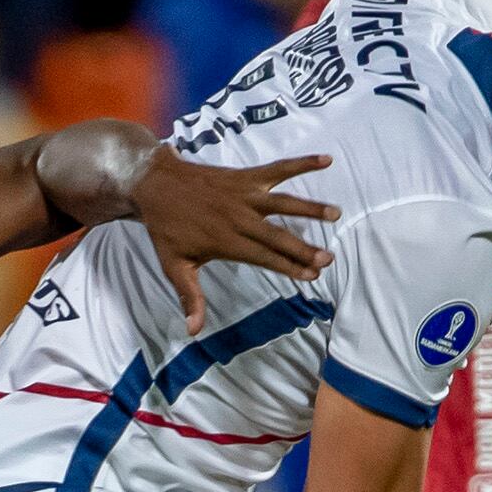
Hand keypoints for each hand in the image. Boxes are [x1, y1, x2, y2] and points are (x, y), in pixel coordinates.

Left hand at [131, 148, 339, 336]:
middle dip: (304, 248)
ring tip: (335, 214)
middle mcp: (240, 218)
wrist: (155, 184)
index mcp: (227, 241)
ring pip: (284, 202)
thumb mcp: (174, 266)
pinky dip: (302, 163)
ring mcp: (244, 194)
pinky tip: (326, 160)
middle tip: (328, 258)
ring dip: (311, 208)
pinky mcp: (246, 176)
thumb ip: (189, 297)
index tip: (311, 276)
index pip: (265, 258)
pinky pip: (278, 168)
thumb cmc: (166, 229)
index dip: (288, 267)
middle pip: (279, 235)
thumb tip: (193, 331)